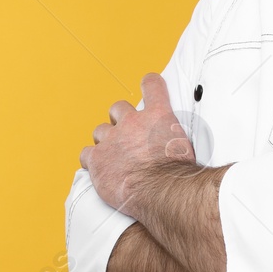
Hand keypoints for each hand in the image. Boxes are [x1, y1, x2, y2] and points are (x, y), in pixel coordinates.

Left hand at [81, 73, 195, 213]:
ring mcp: (113, 139)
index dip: (149, 83)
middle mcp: (133, 122)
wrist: (163, 189)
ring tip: (112, 154)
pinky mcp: (98, 159)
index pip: (152, 86)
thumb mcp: (186, 146)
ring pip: (100, 130)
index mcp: (158, 116)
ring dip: (105, 139)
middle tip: (125, 133)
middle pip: (118, 108)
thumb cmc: (178, 173)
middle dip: (120, 118)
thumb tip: (178, 145)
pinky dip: (91, 160)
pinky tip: (98, 167)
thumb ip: (174, 138)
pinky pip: (86, 154)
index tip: (148, 82)